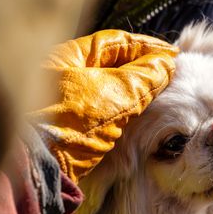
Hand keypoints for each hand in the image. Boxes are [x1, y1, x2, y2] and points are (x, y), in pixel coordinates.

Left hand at [29, 30, 177, 181]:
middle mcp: (67, 75)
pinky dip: (128, 112)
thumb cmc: (69, 124)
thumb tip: (166, 63)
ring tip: (164, 95)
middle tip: (172, 75)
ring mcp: (70, 102)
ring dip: (139, 92)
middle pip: (115, 65)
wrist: (40, 169)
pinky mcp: (75, 128)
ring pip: (114, 90)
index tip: (172, 55)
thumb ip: (144, 76)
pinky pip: (108, 112)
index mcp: (69, 56)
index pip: (116, 43)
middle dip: (145, 70)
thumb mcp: (113, 94)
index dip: (147, 47)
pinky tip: (144, 116)